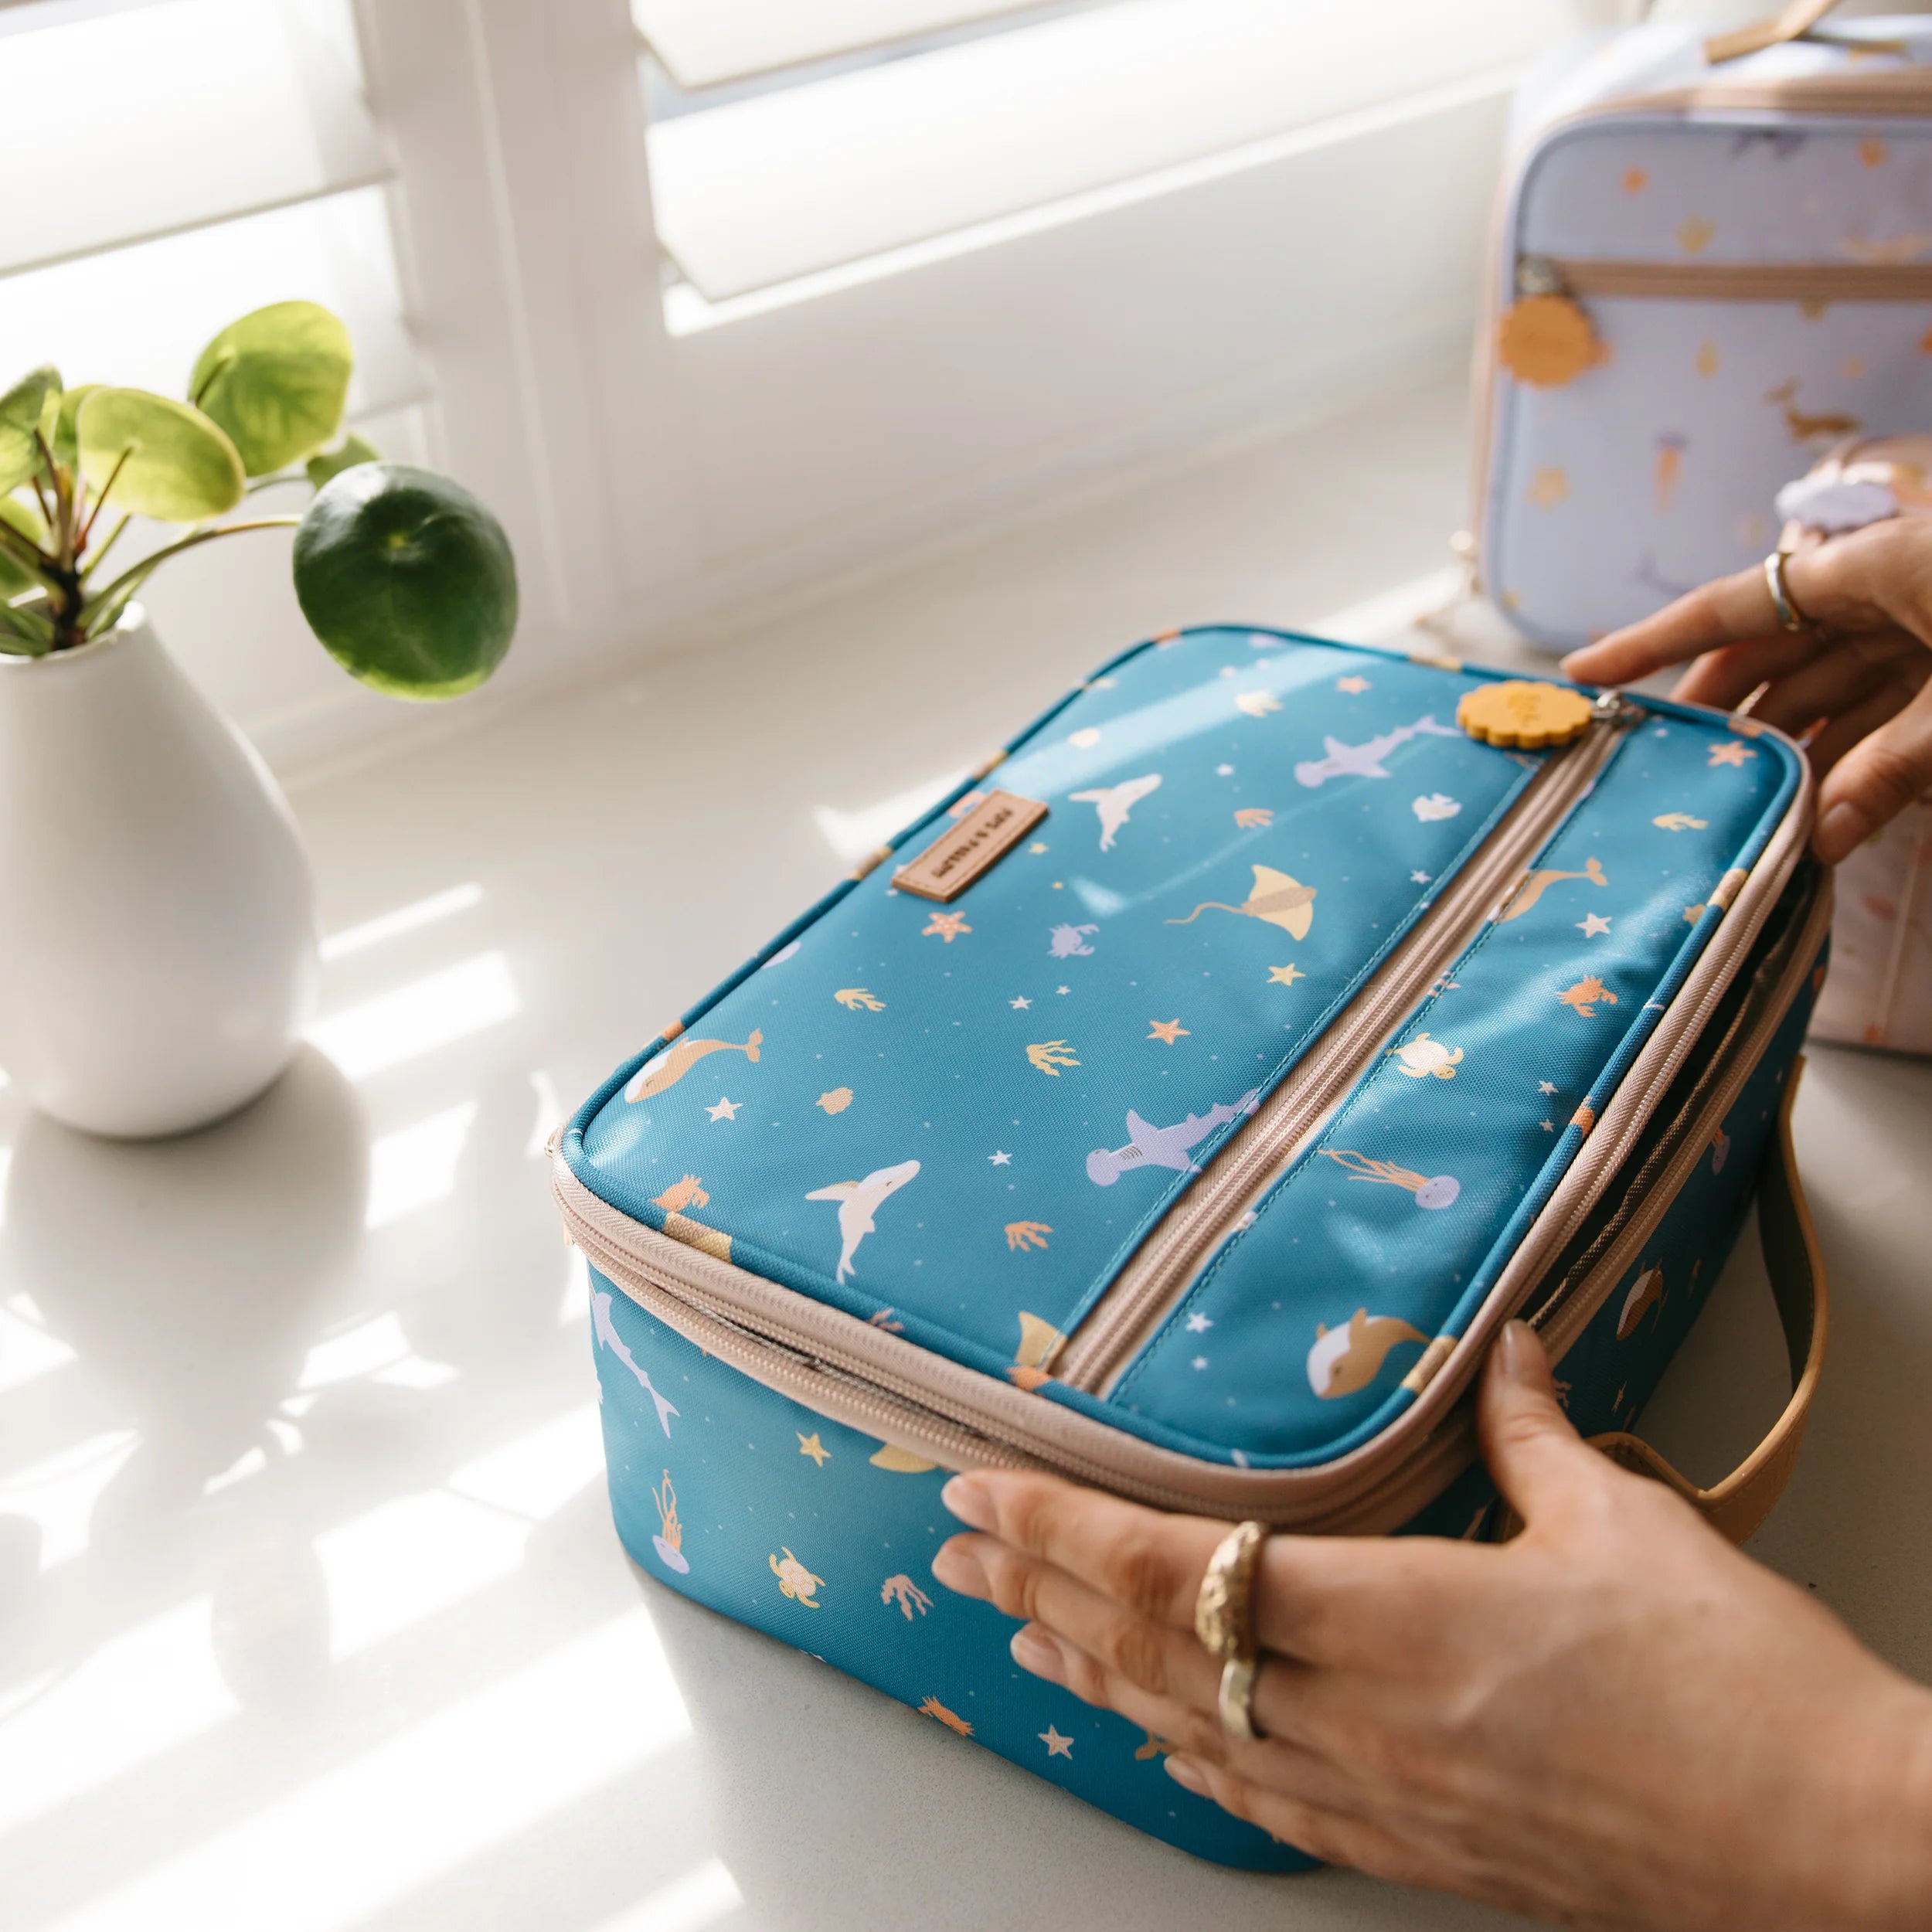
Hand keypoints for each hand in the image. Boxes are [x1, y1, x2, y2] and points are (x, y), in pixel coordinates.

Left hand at [931, 1323, 1931, 1930]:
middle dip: (1041, 1593)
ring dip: (1090, 1676)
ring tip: (1013, 1633)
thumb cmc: (1743, 1693)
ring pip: (1191, 1733)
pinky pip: (1267, 1805)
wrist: (1838, 1855)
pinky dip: (1188, 1759)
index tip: (981, 1491)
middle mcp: (1368, 1722)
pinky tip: (1152, 1744)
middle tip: (955, 1552)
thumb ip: (1535, 1433)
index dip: (1064, 1528)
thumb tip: (1506, 1345)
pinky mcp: (1423, 1849)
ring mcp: (1386, 1799)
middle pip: (1157, 1653)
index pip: (1183, 1568)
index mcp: (1406, 1623)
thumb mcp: (1629, 1530)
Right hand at [1561, 518, 1931, 864]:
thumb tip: (1823, 839)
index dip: (1648, 645)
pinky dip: (1859, 752)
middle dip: (1721, 719)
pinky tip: (1832, 805)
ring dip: (1794, 751)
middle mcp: (1876, 589)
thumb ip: (1894, 766)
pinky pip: (1884, 705)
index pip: (1727, 609)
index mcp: (1864, 568)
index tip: (1583, 676)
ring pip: (1826, 688)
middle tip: (1671, 778)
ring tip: (1756, 814)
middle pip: (1767, 654)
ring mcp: (1915, 620)